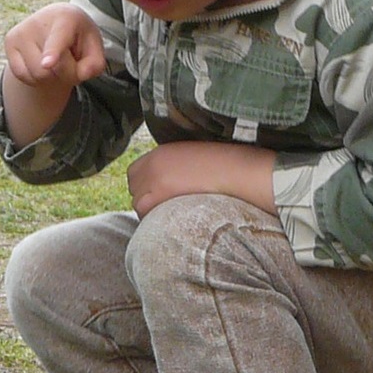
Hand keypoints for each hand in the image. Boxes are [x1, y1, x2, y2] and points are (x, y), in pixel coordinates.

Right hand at [1, 3, 105, 146]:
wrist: (54, 20)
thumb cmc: (77, 36)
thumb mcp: (94, 47)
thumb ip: (94, 65)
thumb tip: (78, 75)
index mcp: (65, 18)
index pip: (58, 39)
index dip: (52, 52)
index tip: (48, 63)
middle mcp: (38, 21)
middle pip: (49, 70)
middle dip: (64, 74)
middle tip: (68, 59)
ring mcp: (20, 32)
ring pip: (36, 75)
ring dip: (50, 77)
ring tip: (54, 59)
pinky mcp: (9, 41)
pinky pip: (22, 75)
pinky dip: (35, 78)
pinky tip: (41, 62)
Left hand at [126, 141, 277, 217]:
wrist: (239, 172)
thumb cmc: (228, 167)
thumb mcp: (196, 158)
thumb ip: (177, 168)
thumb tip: (174, 187)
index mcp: (161, 152)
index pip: (135, 172)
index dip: (146, 186)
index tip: (159, 196)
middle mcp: (152, 163)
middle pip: (133, 188)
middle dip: (146, 199)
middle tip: (166, 210)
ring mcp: (152, 179)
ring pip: (137, 203)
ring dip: (151, 211)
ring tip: (173, 216)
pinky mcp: (155, 196)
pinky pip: (143, 213)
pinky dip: (153, 219)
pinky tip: (173, 220)